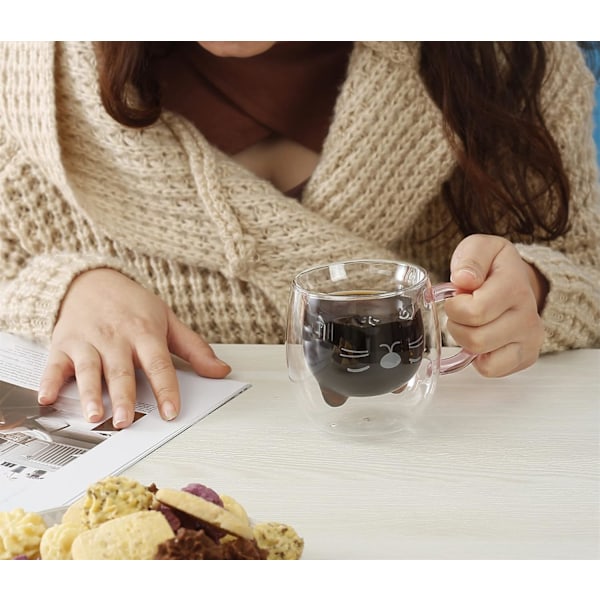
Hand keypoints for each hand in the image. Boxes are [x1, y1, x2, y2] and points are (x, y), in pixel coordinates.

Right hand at [37, 268, 230, 427]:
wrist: (91, 280)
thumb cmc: (132, 305)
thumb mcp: (167, 320)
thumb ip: (194, 348)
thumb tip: (221, 371)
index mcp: (145, 332)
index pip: (159, 363)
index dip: (166, 388)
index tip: (171, 412)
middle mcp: (116, 337)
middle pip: (122, 371)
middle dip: (125, 397)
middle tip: (128, 421)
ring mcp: (88, 341)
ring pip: (89, 370)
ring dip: (90, 394)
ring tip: (95, 415)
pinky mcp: (63, 344)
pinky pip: (55, 365)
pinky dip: (49, 381)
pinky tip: (48, 397)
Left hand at [445, 234, 546, 376]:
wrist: (517, 279)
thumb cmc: (493, 267)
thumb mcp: (479, 248)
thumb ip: (470, 259)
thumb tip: (464, 279)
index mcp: (515, 286)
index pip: (474, 312)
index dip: (454, 307)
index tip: (457, 297)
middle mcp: (528, 316)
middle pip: (475, 338)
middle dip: (457, 325)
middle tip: (462, 312)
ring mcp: (530, 339)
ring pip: (482, 357)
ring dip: (466, 341)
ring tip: (471, 323)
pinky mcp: (526, 356)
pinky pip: (491, 370)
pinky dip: (478, 358)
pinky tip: (481, 339)